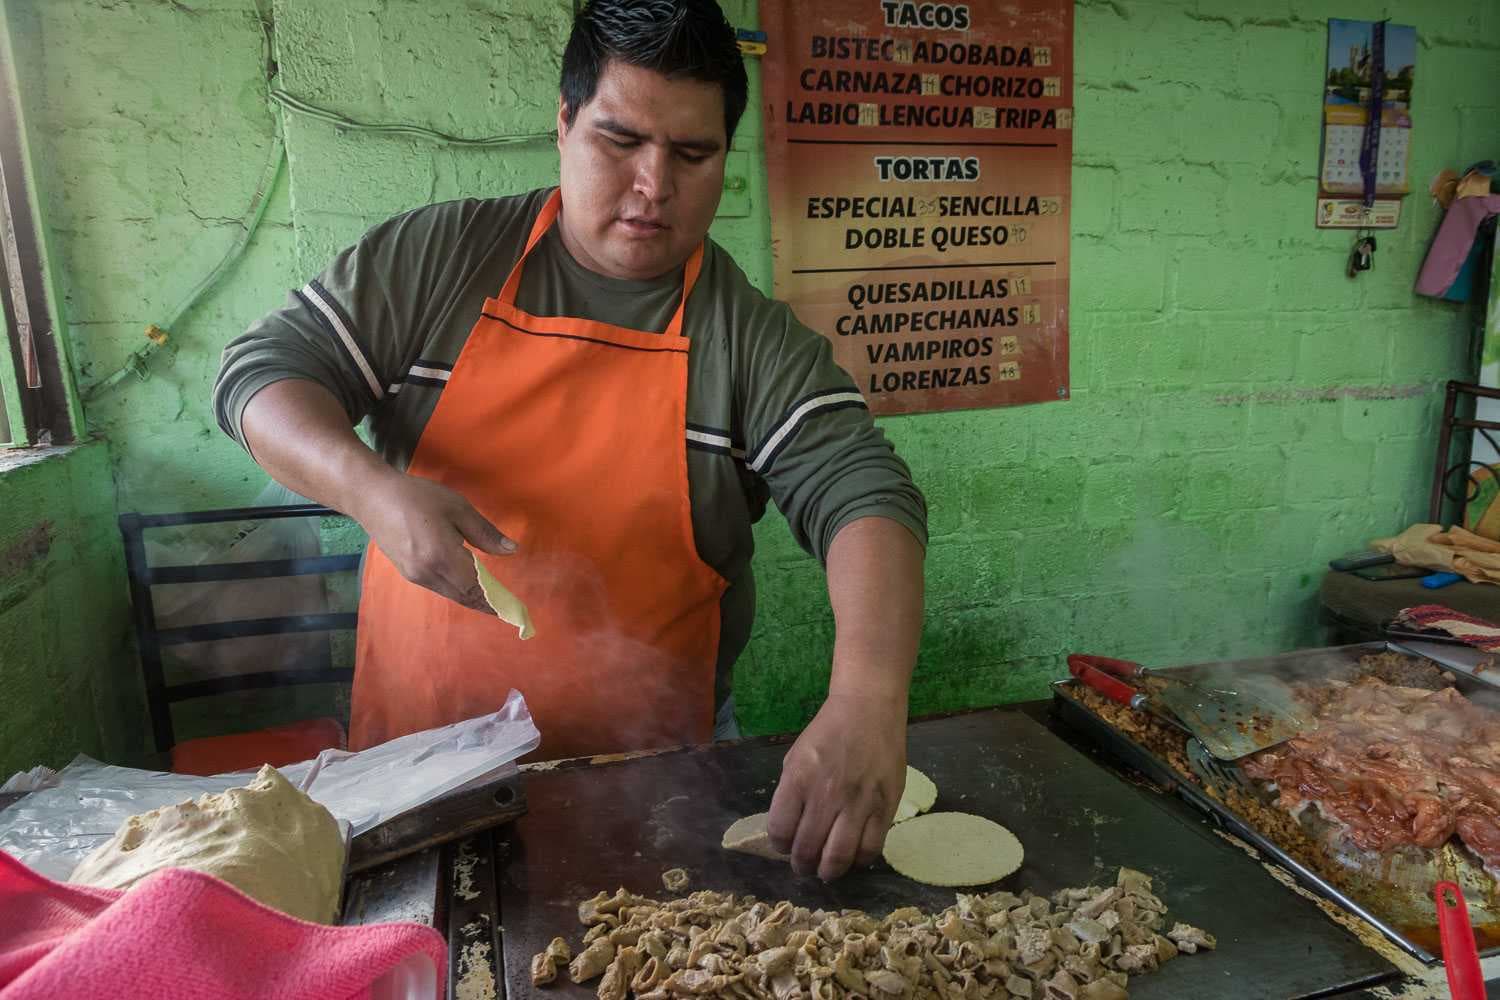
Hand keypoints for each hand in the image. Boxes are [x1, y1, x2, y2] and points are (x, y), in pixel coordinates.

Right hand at [352, 470, 515, 613]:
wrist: (372, 497)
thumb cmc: (417, 497)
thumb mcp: (457, 508)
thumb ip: (485, 533)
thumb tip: (511, 551)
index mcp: (442, 556)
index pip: (475, 587)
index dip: (494, 600)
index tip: (512, 609)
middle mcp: (427, 573)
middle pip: (463, 596)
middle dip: (485, 603)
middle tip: (506, 607)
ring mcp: (415, 576)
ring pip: (451, 594)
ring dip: (471, 597)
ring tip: (491, 598)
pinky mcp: (407, 573)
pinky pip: (439, 587)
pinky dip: (456, 589)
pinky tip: (466, 583)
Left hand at [766, 689, 906, 880]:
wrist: (868, 709)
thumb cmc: (827, 731)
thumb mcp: (795, 757)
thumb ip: (791, 794)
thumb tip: (790, 831)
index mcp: (798, 779)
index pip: (780, 830)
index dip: (780, 845)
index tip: (785, 845)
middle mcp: (827, 794)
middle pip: (807, 849)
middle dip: (802, 865)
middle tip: (804, 866)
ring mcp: (859, 802)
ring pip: (839, 856)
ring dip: (828, 871)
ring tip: (826, 871)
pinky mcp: (886, 806)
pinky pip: (871, 848)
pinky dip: (859, 861)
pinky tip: (853, 857)